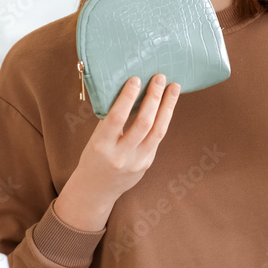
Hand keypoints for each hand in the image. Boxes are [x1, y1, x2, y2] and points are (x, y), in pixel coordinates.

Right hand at [54, 73, 179, 230]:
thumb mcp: (96, 138)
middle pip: (143, 123)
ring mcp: (137, 162)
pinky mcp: (147, 164)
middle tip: (159, 77)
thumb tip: (130, 91)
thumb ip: (112, 121)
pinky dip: (163, 119)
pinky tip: (168, 105)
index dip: (127, 97)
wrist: (96, 190)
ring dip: (167, 107)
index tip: (136, 79)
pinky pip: (157, 138)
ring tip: (173, 88)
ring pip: (157, 131)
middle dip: (154, 98)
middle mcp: (120, 155)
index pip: (117, 118)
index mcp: (101, 146)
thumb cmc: (94, 157)